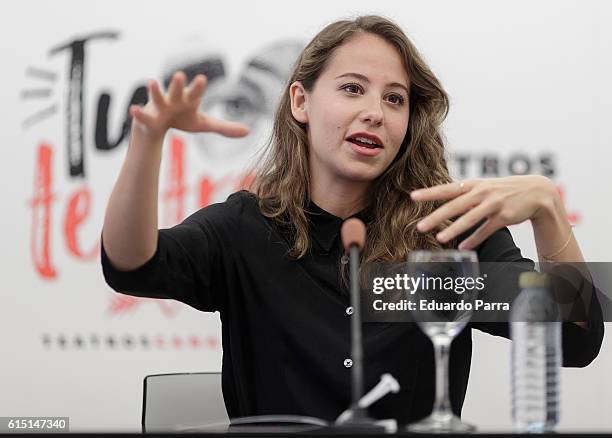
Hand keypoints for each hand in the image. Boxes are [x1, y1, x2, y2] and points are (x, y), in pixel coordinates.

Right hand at [129, 71, 249, 139]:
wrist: (160, 124)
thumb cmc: (182, 118)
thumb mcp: (204, 124)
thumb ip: (224, 127)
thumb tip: (249, 132)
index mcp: (189, 100)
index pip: (195, 93)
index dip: (197, 87)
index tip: (201, 78)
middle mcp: (174, 99)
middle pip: (176, 90)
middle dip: (177, 84)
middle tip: (179, 75)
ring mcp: (160, 106)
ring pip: (158, 97)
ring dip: (155, 91)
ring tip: (152, 82)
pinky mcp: (148, 117)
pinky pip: (143, 116)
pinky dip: (138, 114)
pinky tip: (133, 110)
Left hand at [410, 175, 560, 249]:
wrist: (535, 191)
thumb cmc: (503, 190)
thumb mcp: (483, 187)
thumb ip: (464, 193)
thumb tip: (442, 195)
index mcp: (473, 185)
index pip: (447, 188)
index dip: (430, 192)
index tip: (412, 197)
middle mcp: (482, 193)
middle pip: (455, 205)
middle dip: (436, 216)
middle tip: (419, 226)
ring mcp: (493, 204)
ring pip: (470, 218)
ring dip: (454, 229)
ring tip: (439, 238)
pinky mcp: (504, 217)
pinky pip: (486, 229)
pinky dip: (474, 239)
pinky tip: (463, 247)